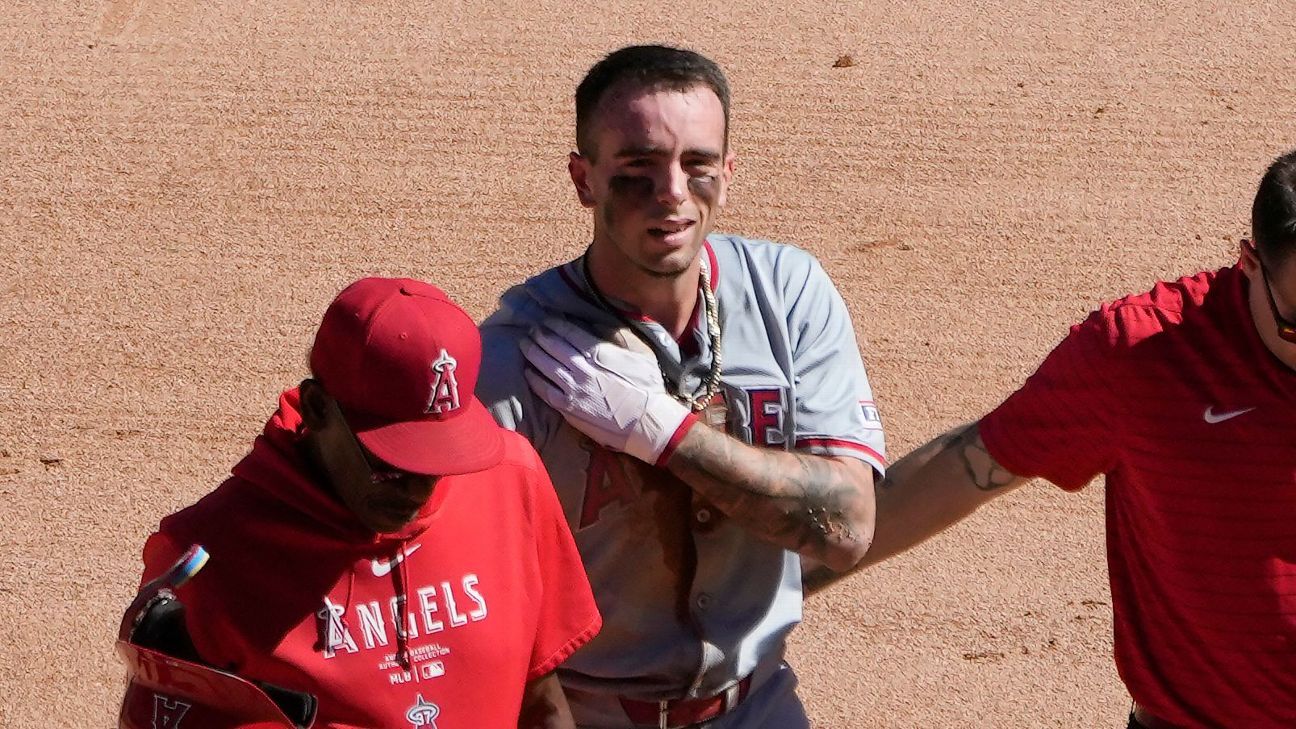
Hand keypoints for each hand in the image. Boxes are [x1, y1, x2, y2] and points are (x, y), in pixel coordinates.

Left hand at [522, 319, 692, 464]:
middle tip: (532, 330)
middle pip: (552, 346)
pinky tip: (528, 372)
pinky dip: (534, 379)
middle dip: (540, 335)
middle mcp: (580, 368)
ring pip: (544, 366)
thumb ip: (619, 335)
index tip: (547, 320)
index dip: (555, 324)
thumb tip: (598, 324)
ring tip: (525, 344)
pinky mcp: (568, 409)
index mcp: (597, 352)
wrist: (647, 423)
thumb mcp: (641, 352)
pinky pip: (545, 391)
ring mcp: (572, 390)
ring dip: (532, 353)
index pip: (569, 332)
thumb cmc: (648, 387)